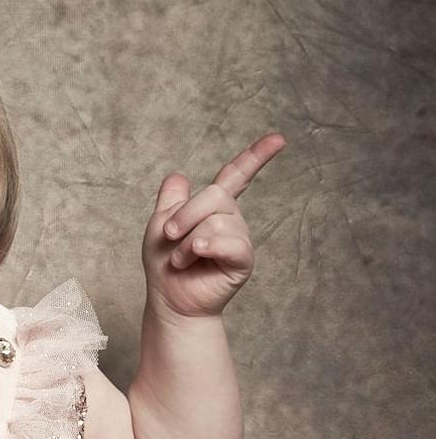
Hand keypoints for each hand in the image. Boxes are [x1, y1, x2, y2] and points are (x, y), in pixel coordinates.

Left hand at [143, 132, 283, 319]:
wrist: (169, 299)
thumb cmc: (164, 266)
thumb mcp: (158, 225)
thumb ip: (171, 200)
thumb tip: (179, 175)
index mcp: (212, 207)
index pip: (236, 175)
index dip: (256, 156)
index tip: (279, 139)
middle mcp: (231, 218)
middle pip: (215, 194)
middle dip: (185, 215)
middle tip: (169, 236)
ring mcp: (239, 238)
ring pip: (217, 220)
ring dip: (187, 241)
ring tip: (181, 258)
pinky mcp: (243, 259)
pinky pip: (231, 242)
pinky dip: (206, 246)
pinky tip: (195, 254)